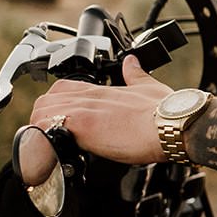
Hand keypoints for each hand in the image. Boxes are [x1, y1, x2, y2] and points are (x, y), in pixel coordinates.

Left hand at [29, 55, 171, 164]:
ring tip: (54, 148)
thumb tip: (132, 62)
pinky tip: (55, 154)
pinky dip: (45, 142)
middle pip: (47, 100)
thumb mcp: (150, 86)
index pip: (63, 89)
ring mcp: (84, 110)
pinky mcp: (83, 126)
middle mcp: (90, 97)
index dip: (58, 104)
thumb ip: (136, 75)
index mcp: (103, 90)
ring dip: (42, 130)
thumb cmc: (168, 112)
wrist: (174, 126)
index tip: (63, 119)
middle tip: (55, 137)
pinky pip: (47, 129)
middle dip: (45, 118)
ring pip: (41, 112)